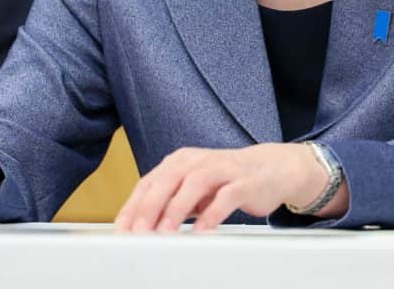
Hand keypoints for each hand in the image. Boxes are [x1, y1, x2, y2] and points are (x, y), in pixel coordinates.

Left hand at [113, 143, 341, 232]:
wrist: (270, 168)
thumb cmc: (225, 180)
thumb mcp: (192, 190)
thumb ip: (169, 203)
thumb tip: (141, 228)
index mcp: (180, 162)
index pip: (150, 183)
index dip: (134, 206)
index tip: (123, 230)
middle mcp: (198, 161)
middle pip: (167, 180)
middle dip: (150, 208)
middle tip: (139, 233)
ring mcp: (222, 169)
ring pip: (194, 184)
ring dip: (177, 209)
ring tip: (166, 233)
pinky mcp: (244, 182)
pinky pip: (226, 196)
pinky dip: (212, 214)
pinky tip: (203, 231)